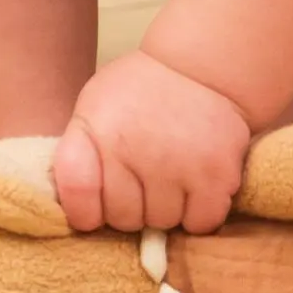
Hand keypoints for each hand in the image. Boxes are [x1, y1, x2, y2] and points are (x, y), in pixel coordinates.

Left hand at [53, 50, 249, 234]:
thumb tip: (75, 209)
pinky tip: (194, 185)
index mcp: (97, 131)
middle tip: (141, 178)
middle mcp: (133, 149)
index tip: (93, 207)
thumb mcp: (94, 107)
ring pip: (162, 223)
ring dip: (164, 209)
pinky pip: (199, 223)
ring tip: (169, 175)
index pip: (77, 194)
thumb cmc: (138, 92)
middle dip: (130, 207)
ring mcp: (177, 165)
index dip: (83, 210)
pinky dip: (197, 213)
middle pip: (123, 218)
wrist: (199, 68)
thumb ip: (80, 154)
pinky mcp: (216, 176)